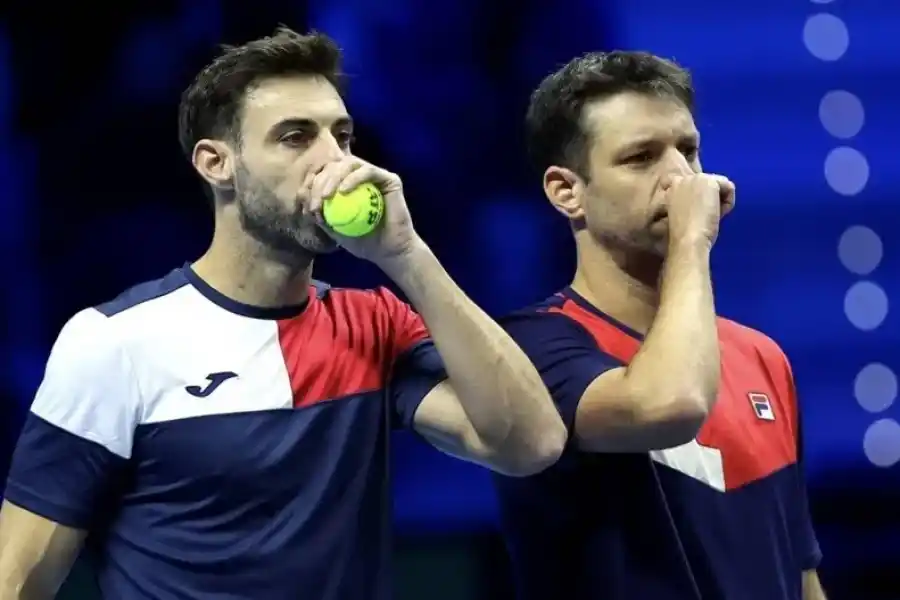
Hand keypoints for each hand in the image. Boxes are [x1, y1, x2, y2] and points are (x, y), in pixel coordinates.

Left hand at [306, 157, 422, 264]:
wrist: (389, 252)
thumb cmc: (362, 242)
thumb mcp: (334, 230)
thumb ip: (320, 214)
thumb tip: (302, 197)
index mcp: (347, 184)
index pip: (324, 173)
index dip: (311, 182)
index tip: (305, 200)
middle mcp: (360, 176)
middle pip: (334, 165)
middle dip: (319, 182)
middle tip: (315, 202)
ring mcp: (376, 176)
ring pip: (349, 163)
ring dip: (333, 177)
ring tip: (325, 196)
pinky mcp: (389, 179)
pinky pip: (368, 171)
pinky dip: (352, 178)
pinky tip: (343, 192)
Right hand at [663, 173, 735, 245]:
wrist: (688, 239)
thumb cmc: (684, 234)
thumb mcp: (683, 214)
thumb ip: (691, 203)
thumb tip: (706, 201)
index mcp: (673, 188)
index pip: (697, 188)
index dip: (702, 201)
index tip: (697, 216)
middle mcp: (683, 179)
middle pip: (709, 184)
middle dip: (711, 199)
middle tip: (704, 217)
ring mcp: (695, 178)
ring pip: (720, 185)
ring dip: (719, 201)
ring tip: (709, 216)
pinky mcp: (709, 180)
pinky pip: (729, 186)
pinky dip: (729, 202)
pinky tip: (717, 213)